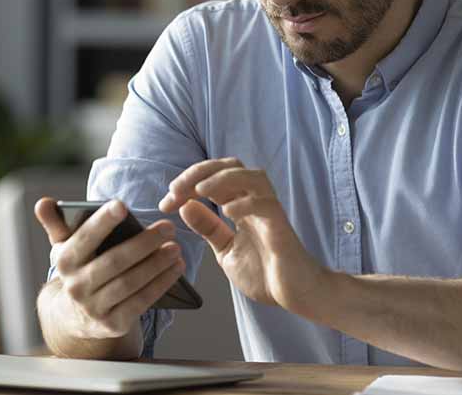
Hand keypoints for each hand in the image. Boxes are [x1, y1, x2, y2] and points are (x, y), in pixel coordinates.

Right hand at [34, 197, 184, 339]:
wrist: (75, 316)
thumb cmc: (78, 269)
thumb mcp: (64, 247)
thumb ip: (56, 223)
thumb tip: (43, 202)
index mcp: (65, 262)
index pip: (84, 239)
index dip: (102, 222)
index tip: (123, 205)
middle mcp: (76, 287)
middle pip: (114, 261)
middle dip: (144, 243)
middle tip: (168, 226)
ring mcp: (94, 308)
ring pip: (130, 283)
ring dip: (157, 264)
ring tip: (176, 247)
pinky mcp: (113, 324)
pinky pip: (141, 302)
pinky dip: (162, 284)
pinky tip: (176, 268)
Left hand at [158, 158, 328, 316]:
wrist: (296, 294)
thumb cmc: (266, 272)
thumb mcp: (226, 249)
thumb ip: (209, 228)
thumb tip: (185, 206)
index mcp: (241, 205)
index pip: (213, 178)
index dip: (187, 183)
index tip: (166, 202)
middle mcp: (255, 202)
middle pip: (231, 166)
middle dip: (199, 172)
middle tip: (175, 189)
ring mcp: (270, 212)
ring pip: (252, 176)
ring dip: (222, 178)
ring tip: (199, 191)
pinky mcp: (280, 226)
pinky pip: (266, 203)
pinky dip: (245, 202)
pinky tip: (228, 212)